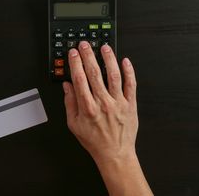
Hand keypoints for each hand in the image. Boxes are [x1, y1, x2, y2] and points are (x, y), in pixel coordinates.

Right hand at [63, 41, 152, 195]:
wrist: (115, 154)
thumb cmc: (95, 141)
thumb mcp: (74, 125)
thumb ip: (69, 104)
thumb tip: (67, 87)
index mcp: (88, 108)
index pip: (80, 79)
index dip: (75, 64)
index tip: (73, 53)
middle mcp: (103, 103)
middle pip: (95, 74)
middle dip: (88, 56)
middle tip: (85, 45)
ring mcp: (118, 103)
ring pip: (113, 75)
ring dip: (109, 59)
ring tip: (105, 48)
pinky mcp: (130, 104)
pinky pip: (130, 85)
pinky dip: (129, 72)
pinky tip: (125, 61)